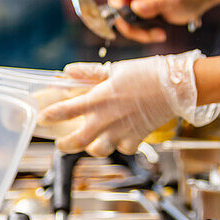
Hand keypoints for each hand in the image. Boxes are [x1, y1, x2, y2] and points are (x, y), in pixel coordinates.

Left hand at [38, 52, 219, 156]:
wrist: (177, 86)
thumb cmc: (147, 73)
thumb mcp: (115, 69)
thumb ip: (89, 73)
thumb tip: (68, 70)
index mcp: (98, 98)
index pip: (65, 110)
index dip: (49, 116)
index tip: (42, 118)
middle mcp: (107, 118)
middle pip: (76, 141)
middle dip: (64, 145)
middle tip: (61, 143)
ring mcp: (122, 131)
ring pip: (98, 151)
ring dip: (91, 148)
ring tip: (90, 142)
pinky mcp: (137, 138)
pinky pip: (123, 149)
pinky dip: (119, 145)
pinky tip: (119, 137)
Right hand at [105, 0, 208, 42]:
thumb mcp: (173, 0)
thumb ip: (154, 3)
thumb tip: (134, 7)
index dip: (119, 12)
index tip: (132, 23)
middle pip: (116, 10)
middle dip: (130, 26)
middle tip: (148, 34)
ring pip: (123, 20)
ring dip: (139, 32)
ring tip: (159, 34)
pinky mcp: (138, 8)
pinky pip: (132, 24)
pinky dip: (143, 32)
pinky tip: (158, 33)